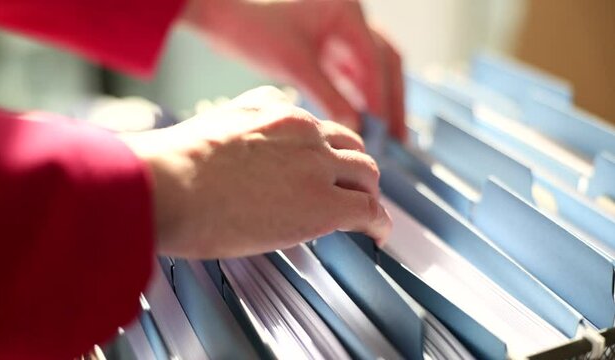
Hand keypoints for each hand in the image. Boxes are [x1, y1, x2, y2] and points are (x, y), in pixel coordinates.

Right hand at [120, 87, 390, 257]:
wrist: (168, 185)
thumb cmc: (173, 165)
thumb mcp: (214, 124)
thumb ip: (242, 125)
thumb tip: (245, 142)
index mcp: (277, 111)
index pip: (319, 130)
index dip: (327, 154)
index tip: (324, 170)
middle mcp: (304, 132)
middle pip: (351, 148)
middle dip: (354, 171)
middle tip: (350, 191)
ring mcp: (317, 166)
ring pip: (366, 175)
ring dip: (367, 194)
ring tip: (365, 214)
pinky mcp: (324, 204)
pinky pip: (369, 211)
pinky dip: (379, 224)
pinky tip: (377, 235)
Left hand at [181, 0, 405, 139]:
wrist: (217, 11)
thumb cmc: (250, 26)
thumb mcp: (294, 64)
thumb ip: (328, 96)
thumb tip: (354, 127)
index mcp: (346, 11)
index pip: (376, 60)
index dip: (381, 97)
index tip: (383, 130)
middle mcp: (348, 16)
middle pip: (383, 62)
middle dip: (390, 99)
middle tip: (397, 135)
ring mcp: (336, 28)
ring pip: (368, 68)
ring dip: (375, 98)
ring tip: (382, 134)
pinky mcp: (322, 41)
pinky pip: (348, 70)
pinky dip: (354, 94)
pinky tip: (356, 119)